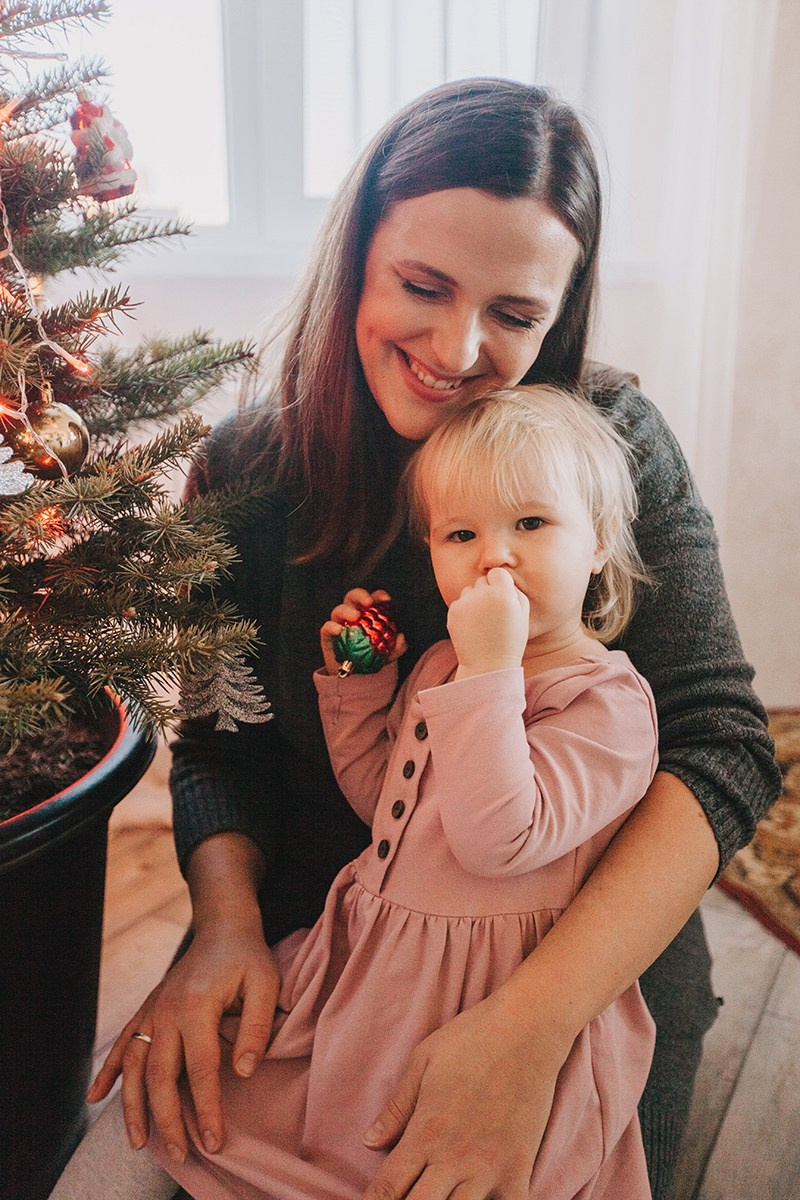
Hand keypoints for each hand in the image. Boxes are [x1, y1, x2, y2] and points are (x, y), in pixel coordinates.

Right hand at [88, 919, 279, 1162]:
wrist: (222, 925)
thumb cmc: (247, 957)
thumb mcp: (265, 984)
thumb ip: (256, 1027)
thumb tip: (243, 1073)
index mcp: (196, 1005)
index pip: (201, 1069)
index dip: (207, 1109)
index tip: (214, 1142)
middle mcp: (166, 1011)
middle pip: (160, 1075)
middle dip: (169, 1120)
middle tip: (182, 1154)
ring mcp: (152, 1010)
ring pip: (133, 1066)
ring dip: (133, 1106)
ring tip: (139, 1143)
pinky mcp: (146, 1009)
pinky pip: (121, 1044)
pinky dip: (106, 1072)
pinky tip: (95, 1099)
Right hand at [320, 587, 406, 675]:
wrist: (355, 677)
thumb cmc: (372, 660)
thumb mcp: (388, 655)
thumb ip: (397, 647)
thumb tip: (401, 638)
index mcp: (368, 614)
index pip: (374, 599)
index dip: (379, 596)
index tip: (386, 600)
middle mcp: (353, 614)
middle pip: (353, 597)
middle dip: (360, 595)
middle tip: (368, 602)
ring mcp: (339, 623)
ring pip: (338, 610)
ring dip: (346, 611)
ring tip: (355, 617)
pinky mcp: (328, 636)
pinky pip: (327, 627)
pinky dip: (331, 626)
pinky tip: (338, 630)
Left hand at [361, 990, 563, 1199]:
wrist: (528, 1027)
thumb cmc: (471, 1038)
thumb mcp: (423, 1062)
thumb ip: (397, 1107)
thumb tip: (368, 1141)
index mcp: (426, 1131)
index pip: (388, 1187)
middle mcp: (454, 1157)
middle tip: (406, 1199)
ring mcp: (489, 1167)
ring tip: (441, 1197)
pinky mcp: (519, 1167)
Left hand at [447, 567, 529, 677]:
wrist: (487, 665)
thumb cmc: (510, 641)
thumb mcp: (523, 616)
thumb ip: (516, 592)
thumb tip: (503, 579)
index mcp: (503, 593)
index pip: (497, 573)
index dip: (500, 584)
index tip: (502, 597)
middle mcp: (483, 594)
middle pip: (482, 580)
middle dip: (487, 591)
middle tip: (492, 613)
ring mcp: (466, 602)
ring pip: (469, 591)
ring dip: (474, 600)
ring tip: (482, 622)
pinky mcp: (453, 611)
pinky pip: (459, 603)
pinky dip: (465, 611)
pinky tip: (472, 627)